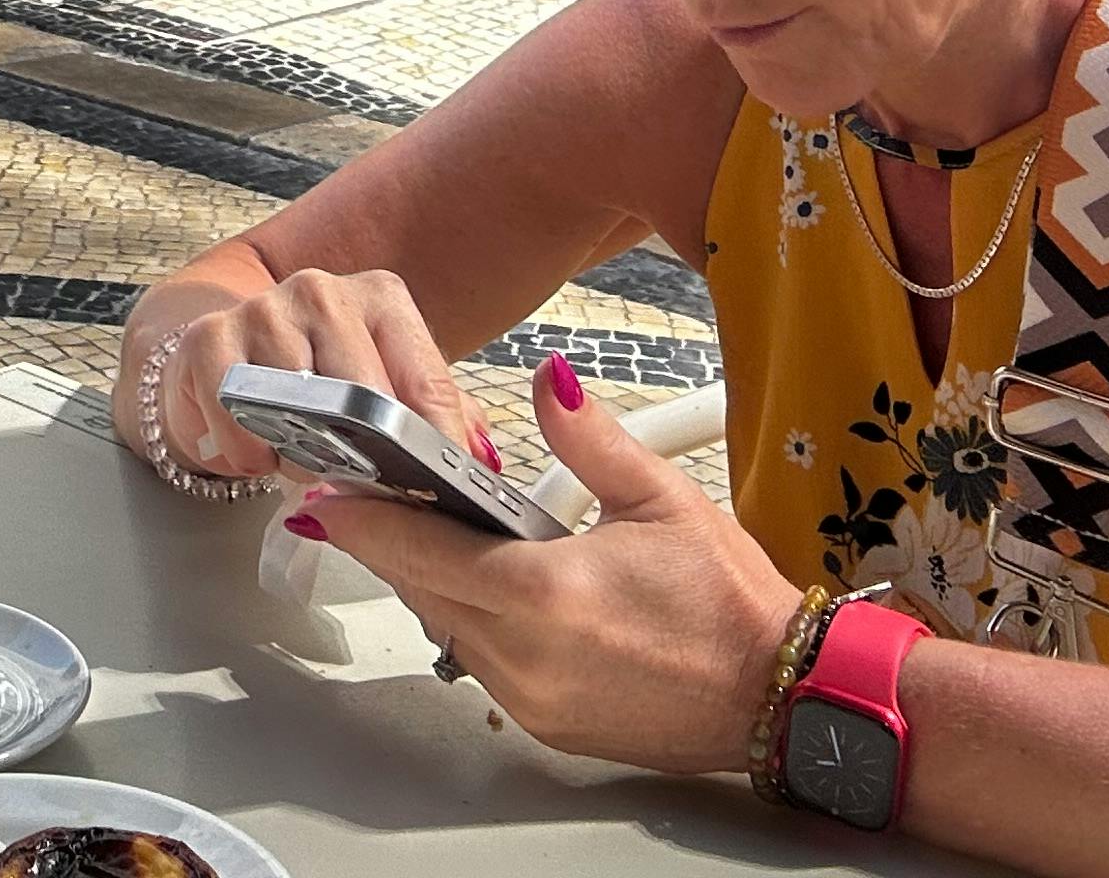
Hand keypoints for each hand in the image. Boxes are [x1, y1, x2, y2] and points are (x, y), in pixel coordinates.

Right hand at [157, 267, 492, 482]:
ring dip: (303, 456)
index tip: (440, 489)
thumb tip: (481, 461)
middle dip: (366, 456)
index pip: (426, 381)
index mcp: (381, 298)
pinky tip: (257, 450)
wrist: (236, 352)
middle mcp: (322, 291)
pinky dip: (249, 453)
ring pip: (298, 409)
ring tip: (304, 458)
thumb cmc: (321, 374)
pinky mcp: (208, 339)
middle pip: (364, 397)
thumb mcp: (390, 383)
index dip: (437, 446)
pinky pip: (236, 419)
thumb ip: (443, 416)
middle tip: (361, 482)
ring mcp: (263, 310)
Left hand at [291, 357, 805, 778]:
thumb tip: (546, 381)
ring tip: (455, 536)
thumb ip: (589, 438)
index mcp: (543, 593)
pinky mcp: (548, 726)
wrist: (781, 698)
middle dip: (402, 545)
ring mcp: (533, 700)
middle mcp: (525, 656)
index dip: (366, 520)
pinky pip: (486, 667)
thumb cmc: (730, 604)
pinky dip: (480, 625)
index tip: (326, 493)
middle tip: (389, 495)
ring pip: (451, 631)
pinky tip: (504, 591)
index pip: (420, 551)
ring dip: (442, 585)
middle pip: (424, 592)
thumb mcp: (659, 498)